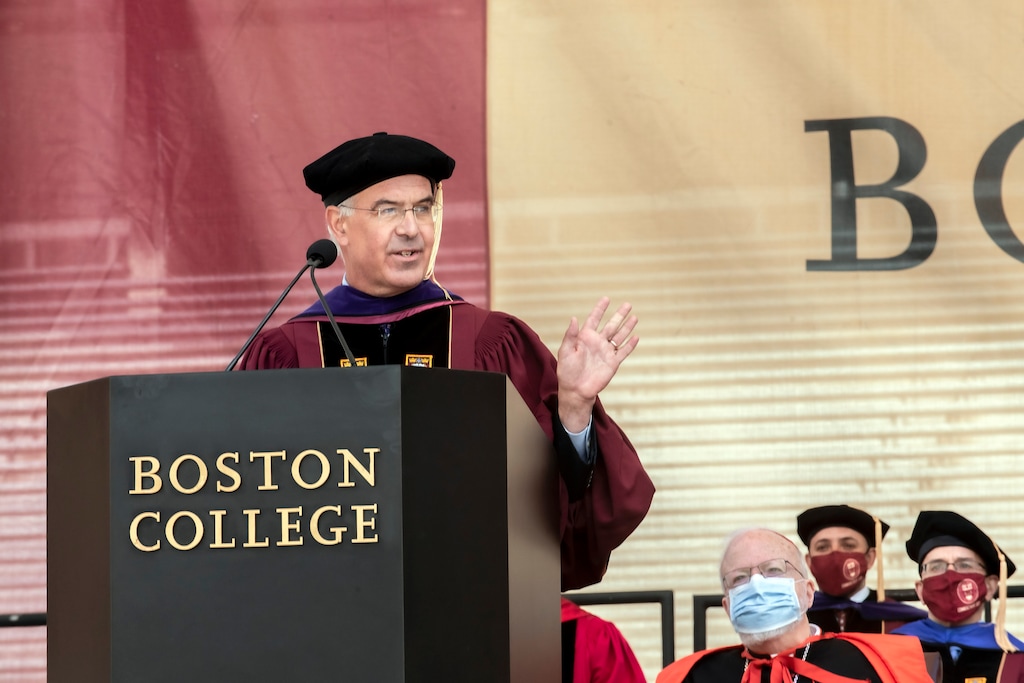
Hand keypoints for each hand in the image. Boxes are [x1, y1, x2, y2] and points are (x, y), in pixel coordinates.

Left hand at [556, 297, 637, 431]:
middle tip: (628, 304)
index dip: (600, 309)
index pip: (594, 319)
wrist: (576, 390)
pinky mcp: (612, 363)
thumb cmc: (567, 371)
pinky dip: (630, 345)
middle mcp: (597, 342)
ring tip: (634, 317)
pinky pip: (623, 351)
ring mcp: (606, 352)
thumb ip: (571, 335)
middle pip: (611, 325)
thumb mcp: (566, 351)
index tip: (606, 299)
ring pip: (619, 336)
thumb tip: (574, 318)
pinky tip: (636, 336)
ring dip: (627, 327)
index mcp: (585, 338)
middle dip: (619, 315)